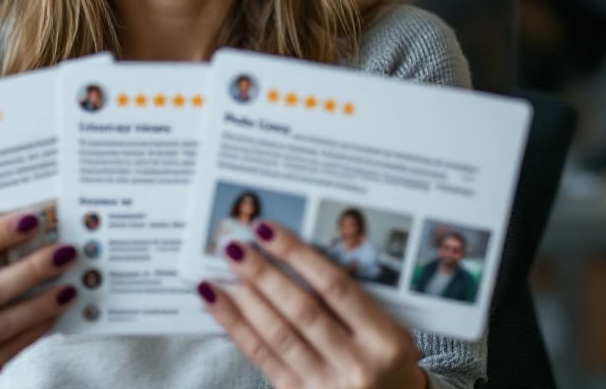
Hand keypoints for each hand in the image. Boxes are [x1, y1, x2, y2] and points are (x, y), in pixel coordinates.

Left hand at [198, 222, 426, 388]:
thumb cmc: (384, 362)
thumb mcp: (388, 333)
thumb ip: (351, 303)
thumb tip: (292, 258)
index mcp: (384, 341)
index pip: (335, 287)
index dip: (298, 256)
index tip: (267, 231)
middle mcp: (357, 366)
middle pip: (302, 310)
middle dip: (264, 275)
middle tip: (234, 247)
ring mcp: (326, 386)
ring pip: (277, 335)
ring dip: (243, 300)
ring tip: (219, 272)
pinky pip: (262, 358)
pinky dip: (236, 328)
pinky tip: (218, 305)